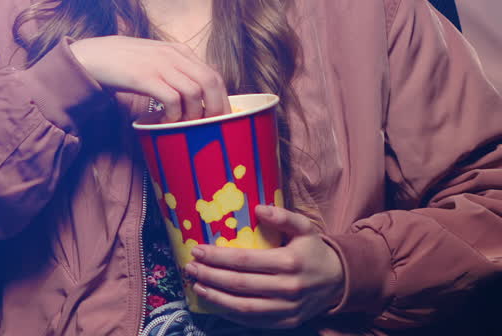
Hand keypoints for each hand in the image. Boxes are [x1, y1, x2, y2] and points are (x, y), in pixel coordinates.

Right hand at [67, 35, 227, 122]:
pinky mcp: (144, 77)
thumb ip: (175, 71)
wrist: (90, 56)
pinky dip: (173, 115)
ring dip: (192, 115)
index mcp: (179, 51)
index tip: (221, 118)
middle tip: (210, 127)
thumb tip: (196, 96)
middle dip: (215, 108)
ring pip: (194, 92)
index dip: (222, 99)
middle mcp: (173, 55)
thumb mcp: (154, 60)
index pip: (213, 74)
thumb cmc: (122, 63)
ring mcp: (159, 65)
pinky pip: (172, 100)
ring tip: (181, 125)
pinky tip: (164, 122)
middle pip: (211, 82)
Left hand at [187, 205, 344, 328]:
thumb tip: (258, 208)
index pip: (245, 260)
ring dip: (216, 297)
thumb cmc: (314, 251)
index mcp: (290, 262)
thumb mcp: (305, 228)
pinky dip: (232, 314)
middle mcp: (288, 288)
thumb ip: (283, 216)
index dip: (218, 257)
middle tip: (191, 267)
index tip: (197, 250)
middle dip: (210, 276)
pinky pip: (254, 321)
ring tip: (196, 285)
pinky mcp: (287, 322)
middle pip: (240, 284)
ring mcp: (287, 309)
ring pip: (244, 307)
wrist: (340, 281)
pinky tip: (215, 302)